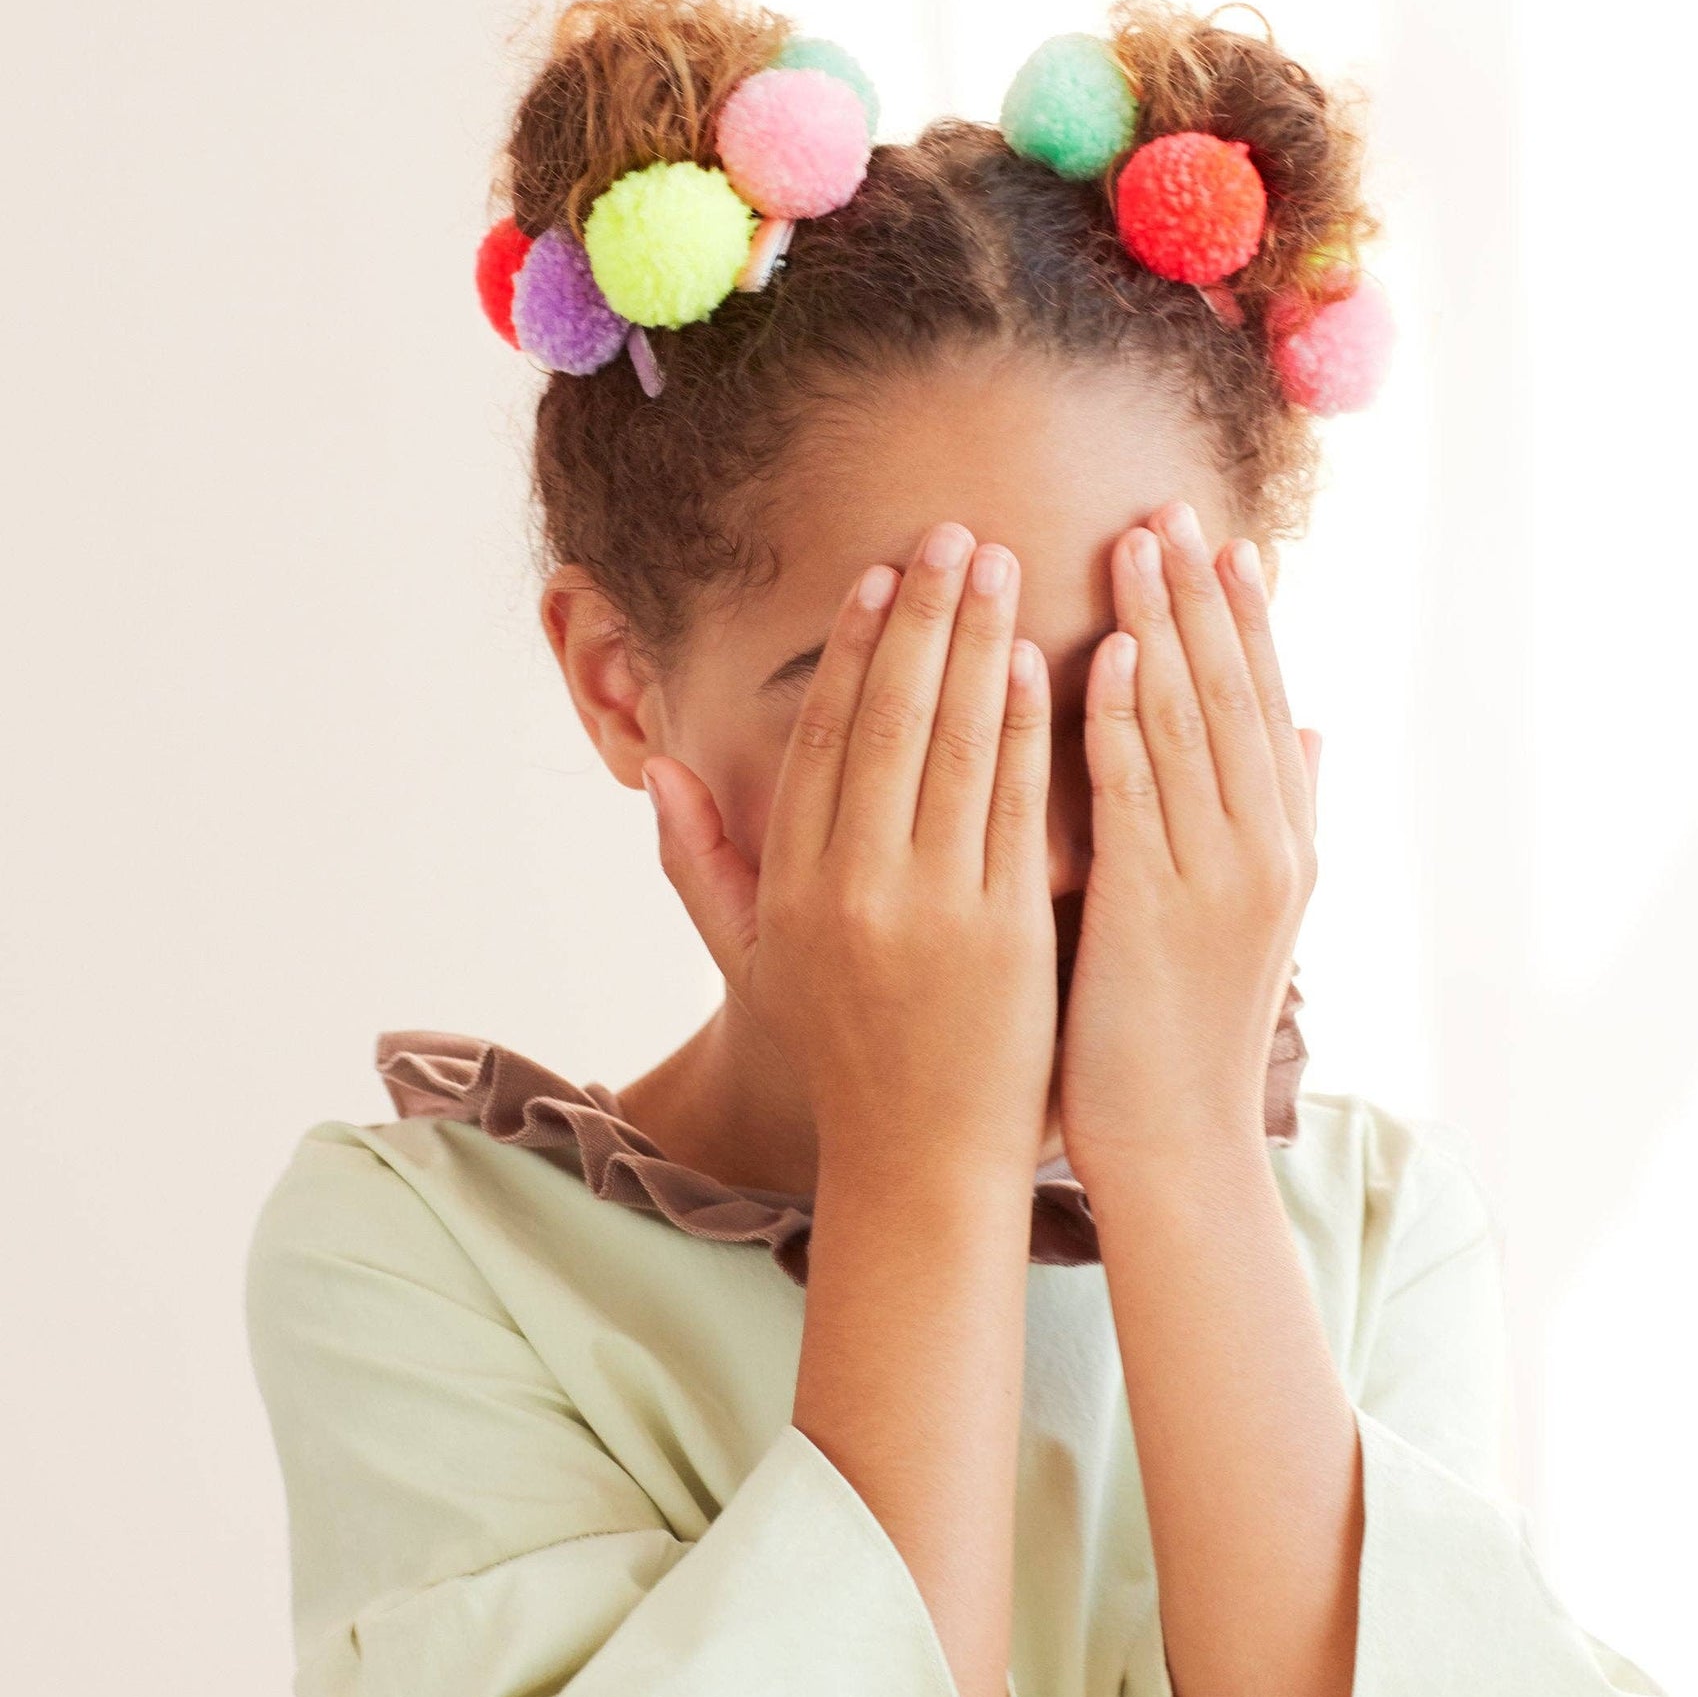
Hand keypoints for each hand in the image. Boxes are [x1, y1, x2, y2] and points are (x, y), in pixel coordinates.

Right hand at [643, 522, 1057, 1180]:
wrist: (921, 1162)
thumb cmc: (841, 1053)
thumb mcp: (752, 964)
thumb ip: (699, 866)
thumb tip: (658, 767)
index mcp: (790, 887)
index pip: (820, 739)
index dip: (849, 650)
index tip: (876, 576)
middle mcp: (853, 888)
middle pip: (885, 721)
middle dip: (921, 616)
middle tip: (952, 534)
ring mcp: (931, 909)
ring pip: (952, 748)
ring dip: (977, 646)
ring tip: (998, 565)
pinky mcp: (1006, 934)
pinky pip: (1014, 809)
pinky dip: (1025, 730)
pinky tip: (1040, 661)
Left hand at [1058, 501, 1321, 1190]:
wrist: (1177, 1146)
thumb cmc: (1189, 1029)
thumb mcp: (1254, 914)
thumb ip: (1279, 814)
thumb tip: (1312, 728)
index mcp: (1285, 844)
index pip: (1267, 704)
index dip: (1245, 619)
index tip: (1222, 541)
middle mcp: (1267, 850)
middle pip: (1236, 695)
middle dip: (1202, 597)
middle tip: (1172, 506)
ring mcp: (1218, 880)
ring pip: (1193, 726)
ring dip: (1163, 628)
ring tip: (1136, 542)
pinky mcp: (1154, 911)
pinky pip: (1139, 794)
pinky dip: (1126, 719)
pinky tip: (1107, 651)